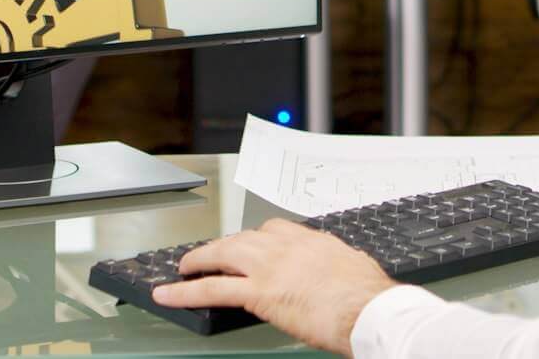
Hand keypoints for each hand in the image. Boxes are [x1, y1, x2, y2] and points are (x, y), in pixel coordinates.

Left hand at [153, 220, 397, 354]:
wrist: (370, 309)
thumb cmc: (370, 296)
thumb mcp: (356, 269)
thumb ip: (340, 267)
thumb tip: (342, 275)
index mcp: (312, 240)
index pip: (275, 230)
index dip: (256, 239)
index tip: (250, 244)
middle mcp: (287, 246)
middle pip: (243, 237)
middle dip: (222, 247)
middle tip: (208, 254)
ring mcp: (269, 266)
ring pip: (222, 255)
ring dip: (199, 260)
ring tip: (183, 268)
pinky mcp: (258, 291)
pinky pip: (210, 289)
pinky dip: (184, 292)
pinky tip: (168, 295)